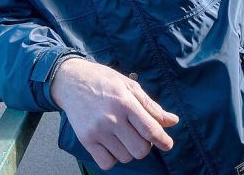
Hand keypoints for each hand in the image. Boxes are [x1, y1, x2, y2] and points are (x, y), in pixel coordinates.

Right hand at [51, 58, 178, 170]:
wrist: (70, 80)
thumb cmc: (103, 81)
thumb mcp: (129, 86)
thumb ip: (151, 106)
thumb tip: (173, 121)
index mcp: (125, 102)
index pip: (151, 130)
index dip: (164, 141)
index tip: (167, 144)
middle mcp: (111, 117)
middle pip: (140, 150)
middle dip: (145, 146)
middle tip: (138, 135)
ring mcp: (97, 130)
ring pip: (125, 157)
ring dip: (127, 150)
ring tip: (120, 135)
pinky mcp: (85, 139)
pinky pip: (107, 163)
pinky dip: (112, 158)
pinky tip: (110, 144)